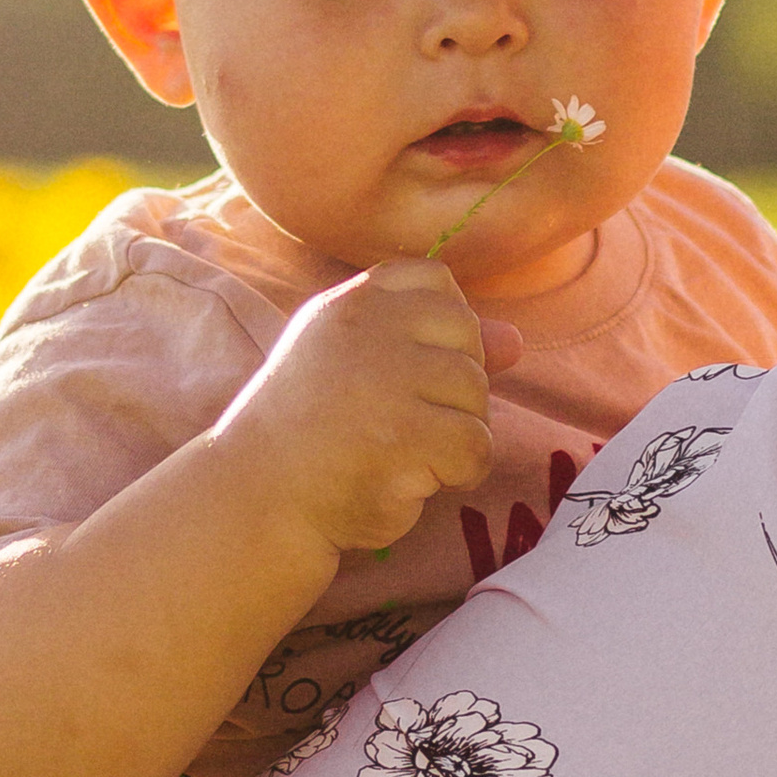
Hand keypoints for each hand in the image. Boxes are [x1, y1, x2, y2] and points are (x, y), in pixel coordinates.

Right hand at [229, 257, 523, 562]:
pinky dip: (457, 472)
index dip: (443, 328)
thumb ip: (434, 341)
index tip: (408, 368)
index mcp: (353, 302)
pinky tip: (412, 478)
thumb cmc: (313, 429)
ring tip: (400, 451)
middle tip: (400, 421)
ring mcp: (386, 380)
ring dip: (453, 433)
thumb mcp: (360, 362)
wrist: (259, 497)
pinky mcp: (404, 436)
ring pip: (476, 396)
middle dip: (453, 388)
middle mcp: (368, 328)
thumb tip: (517, 341)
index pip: (436, 280)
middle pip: (468, 339)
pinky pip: (476, 446)